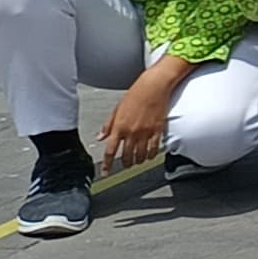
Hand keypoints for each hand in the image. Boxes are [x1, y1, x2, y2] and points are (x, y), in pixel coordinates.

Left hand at [99, 55, 189, 172]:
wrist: (154, 86)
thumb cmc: (135, 94)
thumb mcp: (117, 108)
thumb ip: (108, 125)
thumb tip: (100, 137)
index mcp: (119, 127)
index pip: (110, 151)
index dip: (107, 164)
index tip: (105, 172)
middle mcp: (131, 132)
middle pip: (126, 156)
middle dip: (125, 163)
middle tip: (125, 166)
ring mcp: (145, 132)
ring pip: (140, 154)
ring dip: (138, 160)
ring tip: (137, 162)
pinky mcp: (158, 130)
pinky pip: (154, 148)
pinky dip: (151, 155)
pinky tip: (150, 156)